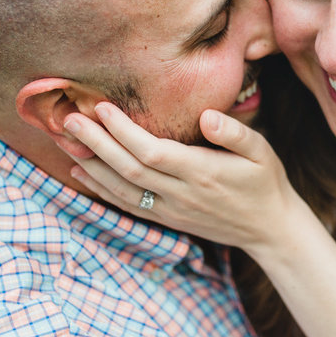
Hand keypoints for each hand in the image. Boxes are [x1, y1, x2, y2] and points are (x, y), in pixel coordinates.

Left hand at [64, 103, 301, 256]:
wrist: (269, 229)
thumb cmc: (265, 182)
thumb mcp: (261, 151)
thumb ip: (233, 133)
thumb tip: (206, 116)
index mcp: (202, 172)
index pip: (152, 151)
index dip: (123, 132)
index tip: (101, 108)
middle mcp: (181, 193)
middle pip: (128, 169)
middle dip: (96, 143)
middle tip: (69, 119)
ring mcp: (171, 210)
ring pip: (121, 189)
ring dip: (91, 165)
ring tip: (66, 140)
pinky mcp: (167, 219)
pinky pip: (127, 205)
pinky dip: (101, 189)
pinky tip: (82, 172)